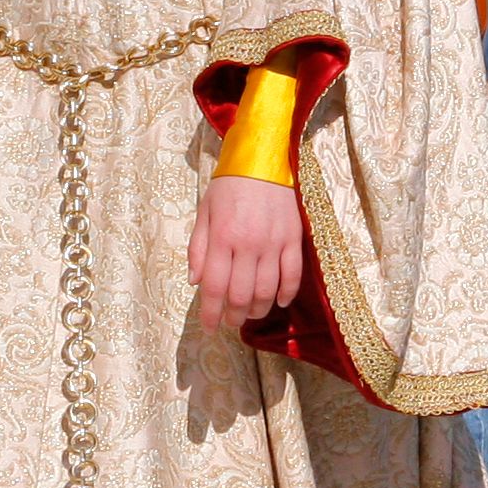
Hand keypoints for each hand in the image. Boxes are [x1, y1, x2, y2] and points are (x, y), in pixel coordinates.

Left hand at [187, 174, 306, 333]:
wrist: (262, 159)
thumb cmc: (228, 186)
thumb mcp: (204, 212)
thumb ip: (198, 248)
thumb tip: (195, 281)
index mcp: (222, 238)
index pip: (214, 287)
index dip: (211, 313)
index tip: (209, 328)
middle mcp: (248, 244)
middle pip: (241, 295)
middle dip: (233, 316)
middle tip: (229, 322)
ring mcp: (274, 242)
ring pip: (267, 290)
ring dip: (258, 309)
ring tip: (250, 314)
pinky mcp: (293, 239)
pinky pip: (292, 275)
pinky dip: (286, 294)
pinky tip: (279, 302)